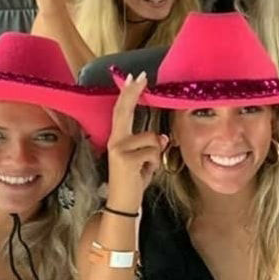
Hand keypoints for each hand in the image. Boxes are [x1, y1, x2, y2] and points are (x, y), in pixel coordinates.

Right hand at [105, 72, 165, 211]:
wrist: (123, 203)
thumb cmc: (135, 179)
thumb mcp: (146, 160)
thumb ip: (151, 146)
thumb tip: (163, 137)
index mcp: (119, 138)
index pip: (123, 111)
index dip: (128, 94)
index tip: (134, 77)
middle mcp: (115, 140)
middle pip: (125, 111)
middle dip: (134, 93)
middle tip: (142, 76)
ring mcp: (118, 148)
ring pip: (152, 139)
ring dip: (156, 155)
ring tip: (146, 168)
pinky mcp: (125, 158)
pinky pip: (154, 152)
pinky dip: (155, 164)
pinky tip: (145, 173)